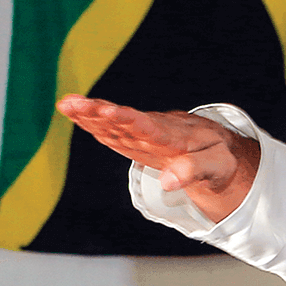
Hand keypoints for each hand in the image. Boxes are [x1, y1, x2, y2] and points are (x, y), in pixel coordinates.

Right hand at [56, 94, 259, 222]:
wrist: (218, 148)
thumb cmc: (219, 157)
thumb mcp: (218, 166)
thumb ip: (194, 170)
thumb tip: (168, 183)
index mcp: (177, 136)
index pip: (150, 127)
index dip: (130, 120)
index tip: (109, 111)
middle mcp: (157, 130)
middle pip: (125, 121)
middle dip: (99, 112)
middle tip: (73, 103)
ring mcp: (145, 133)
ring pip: (115, 123)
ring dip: (90, 114)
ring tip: (66, 103)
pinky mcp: (137, 139)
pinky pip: (114, 130)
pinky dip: (95, 122)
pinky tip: (75, 114)